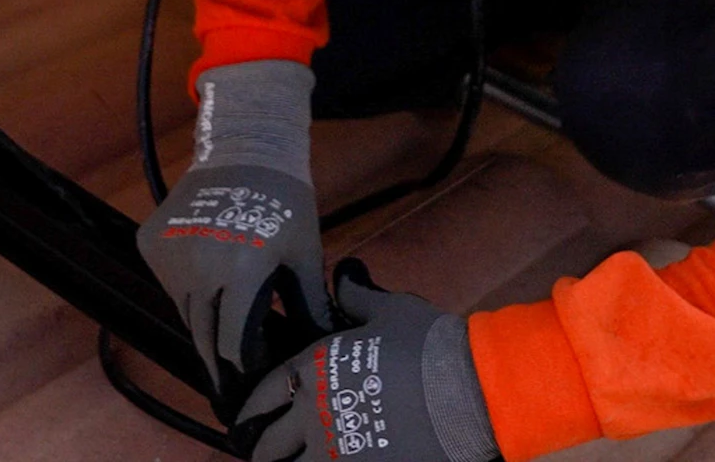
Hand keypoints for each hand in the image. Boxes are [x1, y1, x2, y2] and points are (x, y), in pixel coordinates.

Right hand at [138, 162, 330, 389]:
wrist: (246, 146)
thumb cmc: (284, 200)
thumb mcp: (305, 250)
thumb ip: (309, 301)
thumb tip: (321, 340)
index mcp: (239, 274)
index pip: (230, 342)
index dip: (243, 361)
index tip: (253, 368)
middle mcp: (197, 269)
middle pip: (202, 333)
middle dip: (217, 353)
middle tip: (227, 370)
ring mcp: (168, 256)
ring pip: (183, 310)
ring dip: (201, 321)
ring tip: (219, 323)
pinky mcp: (150, 243)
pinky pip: (167, 283)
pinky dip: (183, 290)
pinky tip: (204, 282)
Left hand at [236, 260, 497, 461]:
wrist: (469, 388)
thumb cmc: (426, 343)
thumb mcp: (387, 310)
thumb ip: (355, 294)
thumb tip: (343, 271)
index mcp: (311, 371)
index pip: (259, 399)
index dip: (249, 413)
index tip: (245, 423)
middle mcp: (312, 415)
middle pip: (265, 447)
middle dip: (260, 449)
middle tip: (262, 450)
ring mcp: (335, 454)